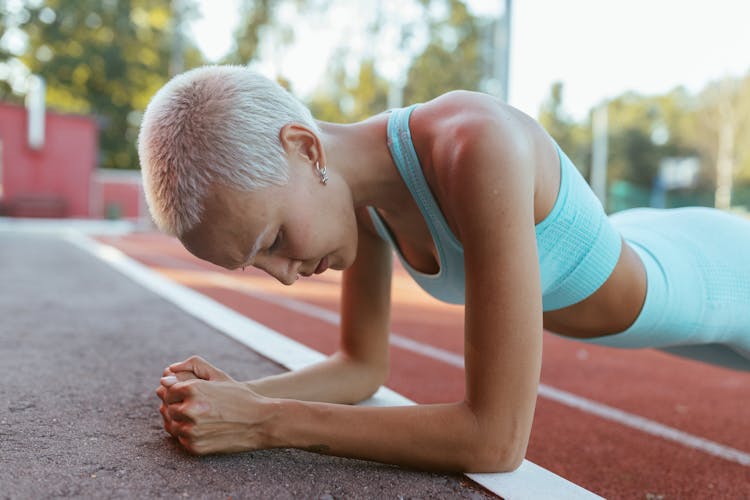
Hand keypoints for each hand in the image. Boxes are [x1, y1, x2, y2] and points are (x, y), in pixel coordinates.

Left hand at [156, 356, 273, 453]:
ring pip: (173, 425)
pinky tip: (201, 429)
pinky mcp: (194, 446)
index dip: (177, 393)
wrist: (260, 421)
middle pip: (168, 408)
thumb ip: (188, 375)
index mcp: (193, 389)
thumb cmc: (240, 397)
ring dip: (181, 422)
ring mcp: (191, 429)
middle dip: (178, 408)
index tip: (187, 396)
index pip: (168, 390)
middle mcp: (189, 409)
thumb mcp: (217, 379)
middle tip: (194, 409)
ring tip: (197, 419)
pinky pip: (181, 440)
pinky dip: (188, 435)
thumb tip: (163, 380)